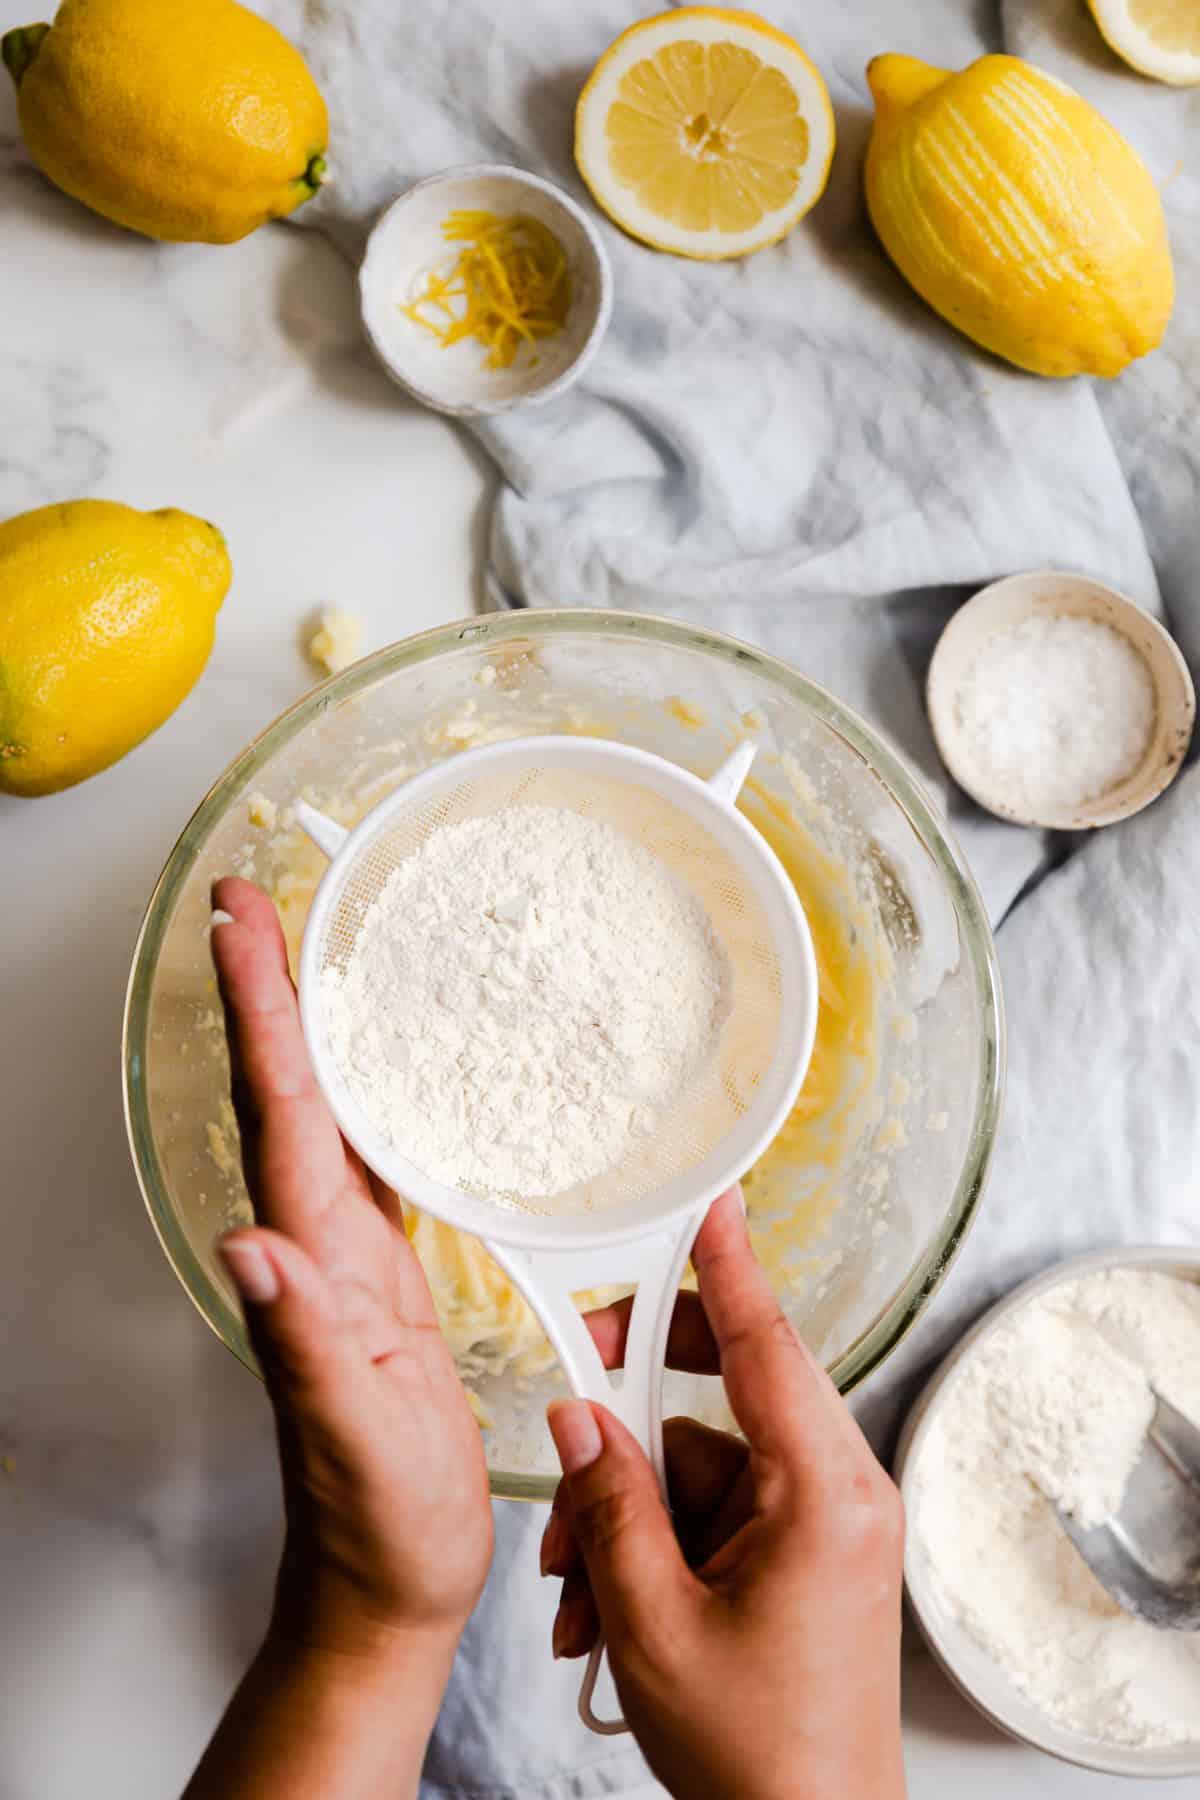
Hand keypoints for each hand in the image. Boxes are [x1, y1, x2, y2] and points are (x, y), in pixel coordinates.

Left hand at [188, 878, 492, 1798]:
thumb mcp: (351, 1437)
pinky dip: (370, 1096)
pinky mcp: (386, 1279)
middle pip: (289, 1092)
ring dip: (310, 1031)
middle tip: (256, 904)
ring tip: (311, 955)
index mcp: (313, 1261)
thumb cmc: (375, 1521)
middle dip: (270, 992)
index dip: (263, 1014)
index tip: (239, 926)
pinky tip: (390, 1075)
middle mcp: (319, 1244)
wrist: (387, 1581)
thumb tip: (247, 1247)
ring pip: (325, 1116)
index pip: (280, 1113)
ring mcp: (350, 1260)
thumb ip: (302, 1343)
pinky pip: (375, 1160)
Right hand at [541, 1189, 905, 1799]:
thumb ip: (611, 1504)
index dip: (729, 1266)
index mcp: (823, 1495)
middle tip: (571, 1413)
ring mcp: (824, 1525)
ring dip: (626, 1514)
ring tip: (575, 1596)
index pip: (766, 1346)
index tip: (712, 1204)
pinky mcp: (805, 1555)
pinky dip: (653, 1545)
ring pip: (700, 1465)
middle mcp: (838, 1493)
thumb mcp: (654, 1624)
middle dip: (630, 1423)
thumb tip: (579, 1417)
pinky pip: (713, 1511)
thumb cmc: (757, 1758)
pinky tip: (603, 1611)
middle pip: (721, 1398)